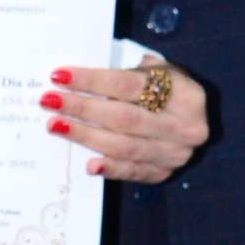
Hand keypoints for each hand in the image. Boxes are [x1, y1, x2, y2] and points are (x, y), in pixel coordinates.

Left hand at [43, 56, 210, 181]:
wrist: (195, 119)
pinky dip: (110, 168)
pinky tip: (89, 165)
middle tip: (49, 101)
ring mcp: (176, 154)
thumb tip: (77, 77)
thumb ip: (125, 73)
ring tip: (56, 125)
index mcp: (186, 94)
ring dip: (86, 137)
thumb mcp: (157, 72)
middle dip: (82, 109)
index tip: (60, 77)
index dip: (91, 80)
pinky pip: (132, 172)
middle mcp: (186, 127)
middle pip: (124, 118)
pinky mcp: (165, 173)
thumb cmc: (167, 89)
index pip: (128, 85)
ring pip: (124, 147)